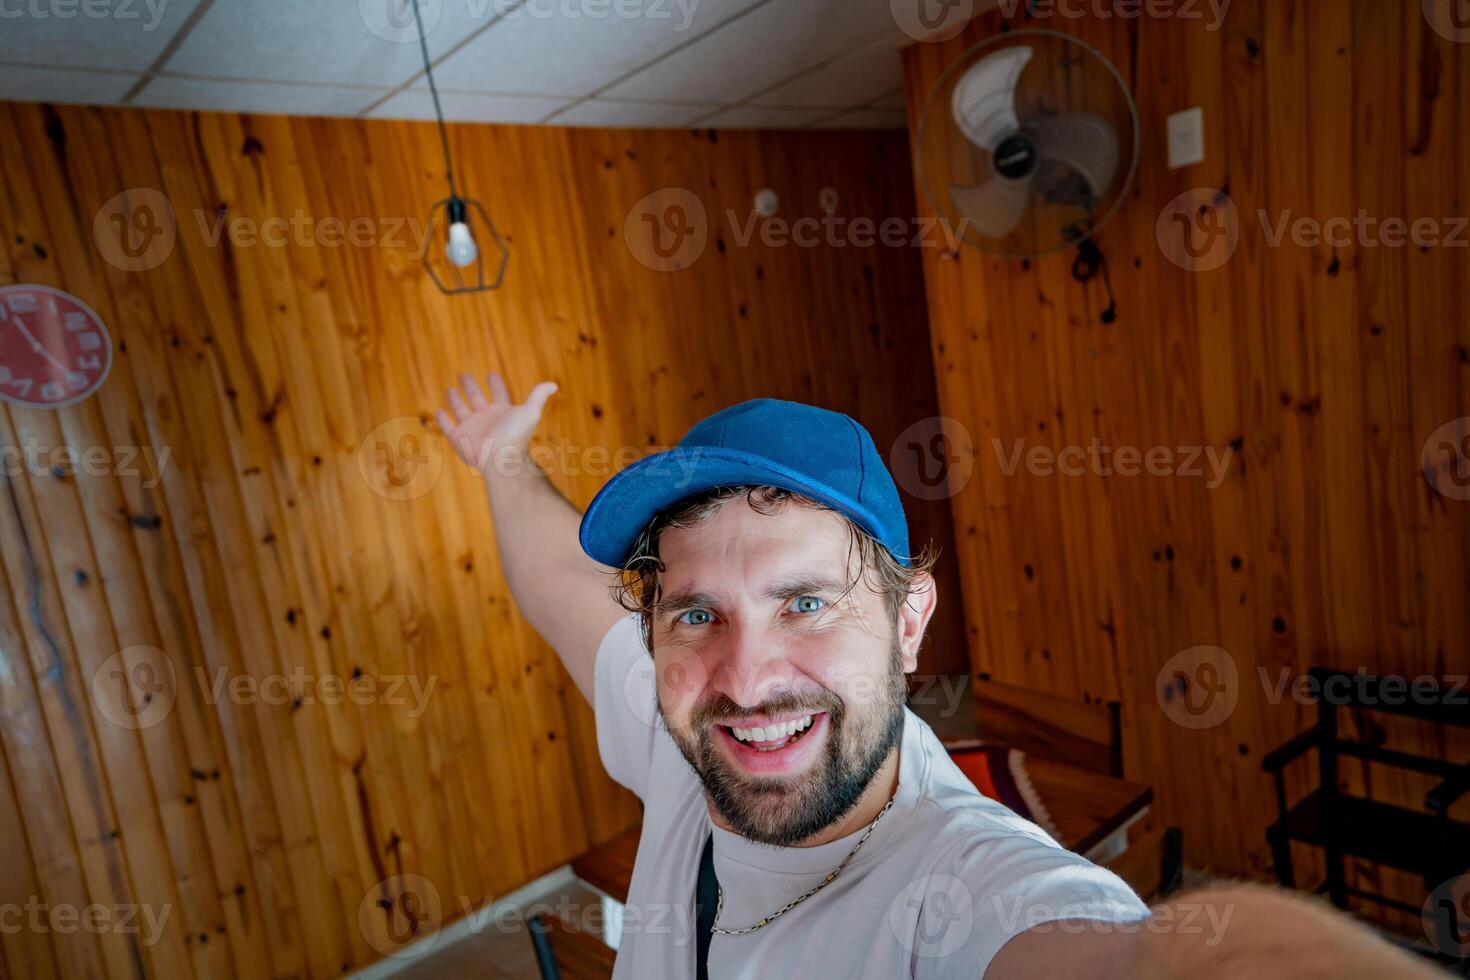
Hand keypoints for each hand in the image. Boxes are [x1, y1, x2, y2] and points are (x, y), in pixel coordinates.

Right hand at [437, 373, 557, 474]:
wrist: (500, 458)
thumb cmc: (516, 435)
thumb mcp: (530, 412)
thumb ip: (539, 395)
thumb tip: (554, 384)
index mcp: (502, 412)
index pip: (499, 394)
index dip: (496, 384)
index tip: (491, 374)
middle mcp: (486, 418)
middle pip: (476, 398)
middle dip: (470, 387)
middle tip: (464, 375)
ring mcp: (471, 428)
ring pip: (460, 410)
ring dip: (455, 399)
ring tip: (450, 389)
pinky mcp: (458, 438)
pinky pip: (448, 426)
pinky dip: (443, 419)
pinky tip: (440, 411)